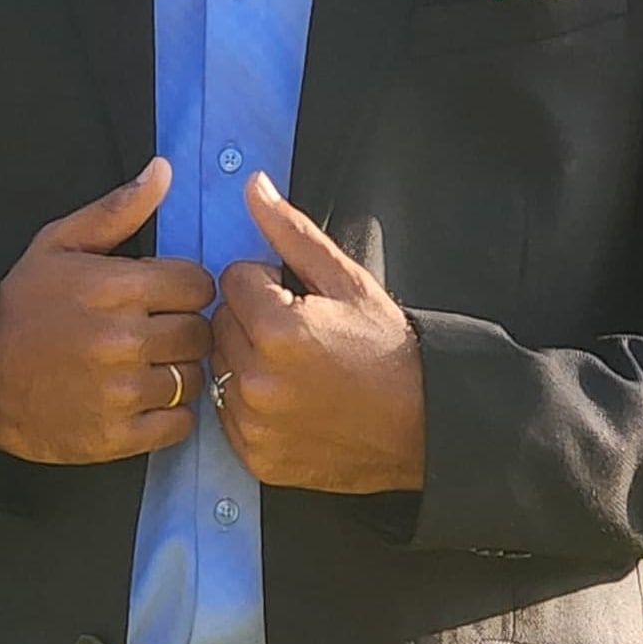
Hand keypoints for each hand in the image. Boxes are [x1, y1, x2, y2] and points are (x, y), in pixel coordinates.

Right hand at [0, 159, 214, 464]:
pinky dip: (169, 415)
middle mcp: (125, 340)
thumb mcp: (58, 244)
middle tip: (156, 333)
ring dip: (177, 372)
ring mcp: (122, 391)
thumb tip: (164, 170)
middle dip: (183, 329)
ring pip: (192, 378)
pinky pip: (179, 425)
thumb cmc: (19, 305)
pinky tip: (142, 399)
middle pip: (199, 332)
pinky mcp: (117, 436)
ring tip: (147, 366)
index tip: (166, 297)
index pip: (198, 285)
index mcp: (117, 287)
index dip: (185, 288)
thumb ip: (117, 210)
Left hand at [212, 174, 425, 493]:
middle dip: (252, 319)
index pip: (233, 278)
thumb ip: (291, 233)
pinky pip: (227, 413)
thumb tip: (253, 187)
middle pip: (220, 322)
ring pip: (219, 367)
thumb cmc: (389, 350)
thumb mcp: (347, 281)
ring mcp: (254, 423)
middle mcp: (257, 380)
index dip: (266, 282)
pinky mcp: (255, 456)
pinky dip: (249, 404)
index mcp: (279, 330)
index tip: (299, 301)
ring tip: (294, 367)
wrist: (423, 425)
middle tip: (299, 334)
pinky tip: (289, 399)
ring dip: (245, 359)